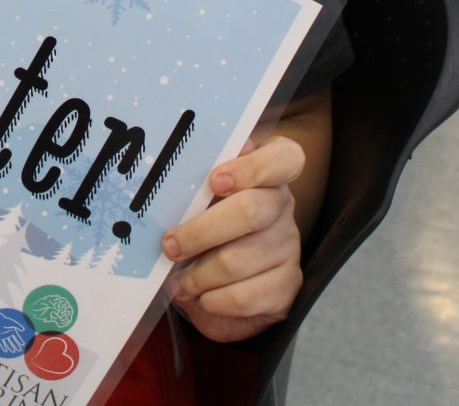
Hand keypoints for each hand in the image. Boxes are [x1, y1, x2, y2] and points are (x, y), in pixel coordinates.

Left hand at [161, 136, 304, 343]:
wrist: (217, 279)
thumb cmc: (204, 226)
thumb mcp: (197, 198)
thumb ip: (195, 182)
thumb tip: (172, 175)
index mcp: (268, 172)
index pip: (283, 158)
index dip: (250, 169)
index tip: (214, 181)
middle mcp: (283, 205)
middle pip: (250, 211)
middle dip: (200, 232)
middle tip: (170, 246)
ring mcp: (289, 246)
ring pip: (237, 261)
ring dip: (198, 275)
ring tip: (180, 280)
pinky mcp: (287, 286)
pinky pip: (243, 297)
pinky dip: (212, 300)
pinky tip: (202, 296)